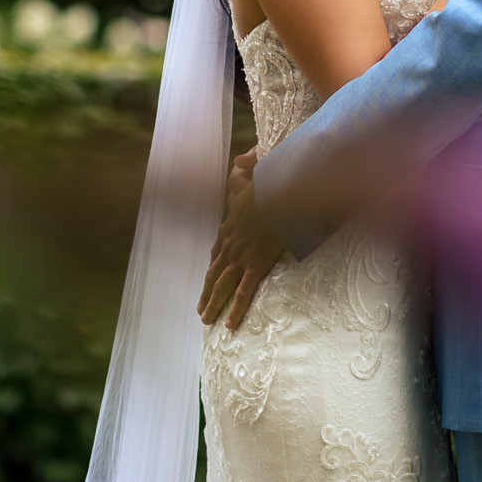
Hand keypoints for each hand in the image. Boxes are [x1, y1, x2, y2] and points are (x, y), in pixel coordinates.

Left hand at [198, 148, 285, 328]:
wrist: (281, 193)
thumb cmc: (272, 183)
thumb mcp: (255, 173)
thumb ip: (246, 167)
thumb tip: (242, 156)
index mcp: (230, 225)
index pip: (219, 249)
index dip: (214, 265)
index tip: (211, 276)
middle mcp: (229, 243)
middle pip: (213, 273)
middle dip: (206, 292)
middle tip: (200, 309)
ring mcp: (240, 256)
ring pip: (221, 286)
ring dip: (211, 304)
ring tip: (205, 320)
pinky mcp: (254, 265)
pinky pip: (242, 293)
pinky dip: (234, 310)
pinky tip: (228, 325)